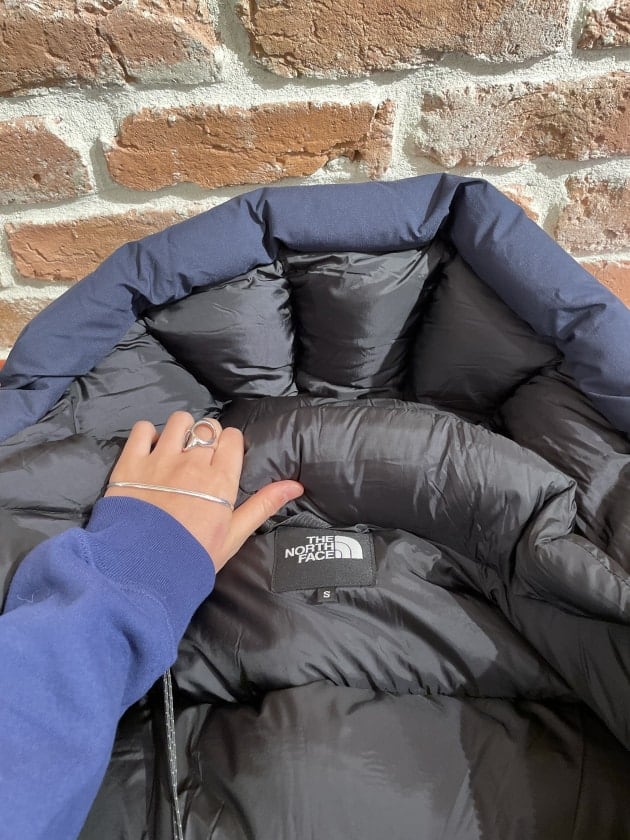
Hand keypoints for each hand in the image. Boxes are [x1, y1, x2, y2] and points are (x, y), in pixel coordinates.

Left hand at [105, 411, 303, 570]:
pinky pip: (143, 428)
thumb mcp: (234, 534)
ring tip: (176, 449)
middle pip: (207, 427)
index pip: (231, 437)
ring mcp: (160, 459)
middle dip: (207, 438)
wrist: (143, 570)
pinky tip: (150, 450)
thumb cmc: (193, 555)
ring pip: (179, 421)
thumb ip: (263, 505)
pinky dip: (148, 434)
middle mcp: (192, 462)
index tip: (222, 460)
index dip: (229, 445)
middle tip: (199, 460)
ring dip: (181, 430)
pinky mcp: (131, 462)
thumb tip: (295, 486)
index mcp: (220, 478)